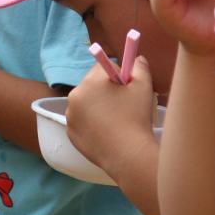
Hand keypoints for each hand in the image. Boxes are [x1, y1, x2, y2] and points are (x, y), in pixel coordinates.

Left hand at [66, 59, 157, 181]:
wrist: (128, 156)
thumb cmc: (136, 118)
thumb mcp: (143, 86)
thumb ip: (140, 67)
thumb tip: (137, 59)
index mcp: (89, 82)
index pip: (102, 67)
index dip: (118, 75)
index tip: (127, 88)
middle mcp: (74, 97)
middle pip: (92, 85)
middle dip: (106, 91)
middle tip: (123, 106)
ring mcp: (70, 117)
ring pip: (87, 104)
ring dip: (98, 107)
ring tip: (116, 121)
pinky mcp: (71, 135)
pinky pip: (82, 122)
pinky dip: (92, 124)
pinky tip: (107, 132)